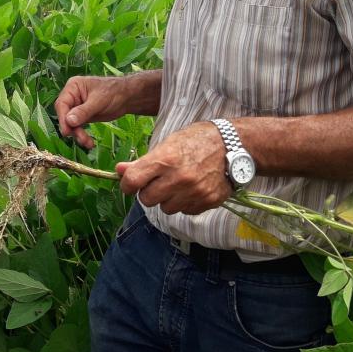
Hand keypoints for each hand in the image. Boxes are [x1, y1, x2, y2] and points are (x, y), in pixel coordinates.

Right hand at [54, 75, 130, 148]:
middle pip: (64, 115)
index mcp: (73, 87)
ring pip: (71, 124)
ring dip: (78, 134)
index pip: (62, 104)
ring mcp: (77, 107)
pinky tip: (89, 143)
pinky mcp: (83, 116)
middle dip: (72, 128)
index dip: (63, 118)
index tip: (67, 131)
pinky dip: (82, 135)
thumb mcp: (99, 101)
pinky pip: (78, 127)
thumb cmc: (114, 92)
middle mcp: (72, 97)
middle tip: (81, 139)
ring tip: (88, 143)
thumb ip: (83, 111)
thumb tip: (68, 121)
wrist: (127, 97)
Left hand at [116, 122, 231, 215]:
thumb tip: (119, 171)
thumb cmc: (196, 140)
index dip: (126, 185)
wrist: (233, 145)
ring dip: (167, 199)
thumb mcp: (168, 144)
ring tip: (177, 184)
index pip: (133, 181)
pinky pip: (185, 211)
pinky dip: (185, 203)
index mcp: (165, 159)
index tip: (129, 185)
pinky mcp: (207, 202)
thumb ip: (143, 162)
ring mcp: (194, 192)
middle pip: (146, 199)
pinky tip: (192, 189)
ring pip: (166, 208)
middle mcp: (178, 178)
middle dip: (148, 193)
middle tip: (157, 182)